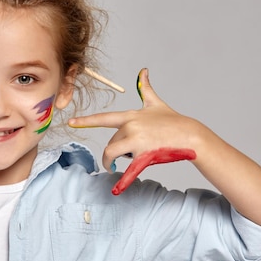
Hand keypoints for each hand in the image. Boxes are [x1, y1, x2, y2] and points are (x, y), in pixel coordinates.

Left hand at [69, 68, 196, 194]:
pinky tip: (115, 189)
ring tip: (112, 166)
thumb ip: (146, 88)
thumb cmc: (172, 120)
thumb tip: (143, 70)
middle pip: (111, 142)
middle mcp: (130, 127)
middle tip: (130, 151)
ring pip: (113, 153)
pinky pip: (129, 170)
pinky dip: (122, 181)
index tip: (71, 122)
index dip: (86, 121)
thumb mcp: (156, 103)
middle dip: (116, 150)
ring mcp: (137, 141)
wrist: (189, 134)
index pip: (104, 118)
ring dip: (110, 161)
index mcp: (130, 116)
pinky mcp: (144, 156)